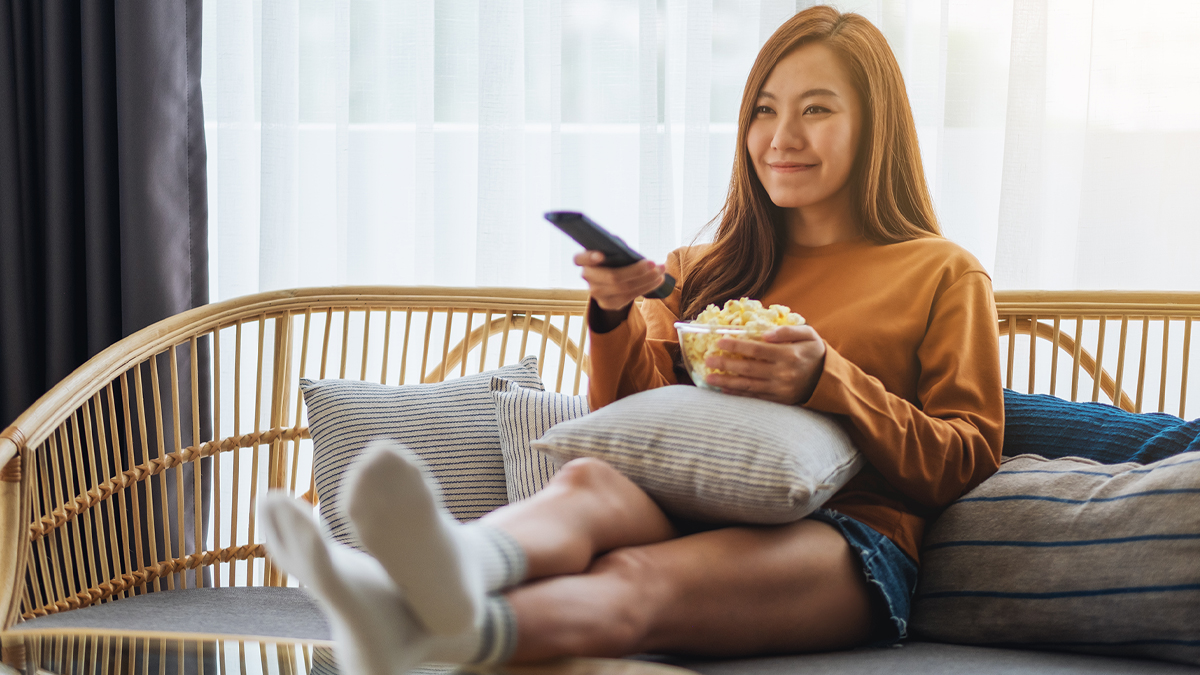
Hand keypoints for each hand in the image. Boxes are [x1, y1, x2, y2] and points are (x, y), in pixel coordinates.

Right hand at [574, 251, 667, 319]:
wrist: (609, 282)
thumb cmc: (612, 259)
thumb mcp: (612, 250)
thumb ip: (616, 247)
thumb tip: (626, 250)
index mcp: (584, 261)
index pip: (579, 259)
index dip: (589, 257)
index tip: (601, 255)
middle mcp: (588, 278)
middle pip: (612, 277)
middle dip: (636, 270)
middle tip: (652, 263)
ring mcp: (597, 294)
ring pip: (625, 288)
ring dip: (647, 279)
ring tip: (661, 271)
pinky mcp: (609, 304)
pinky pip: (630, 296)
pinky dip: (646, 287)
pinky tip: (658, 280)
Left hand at [703, 325, 826, 404]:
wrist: (829, 379)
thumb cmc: (814, 352)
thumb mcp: (808, 334)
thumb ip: (787, 331)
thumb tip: (765, 333)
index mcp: (789, 355)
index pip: (757, 349)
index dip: (736, 346)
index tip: (719, 342)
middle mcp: (783, 374)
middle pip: (749, 369)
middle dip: (726, 364)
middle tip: (707, 360)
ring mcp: (780, 389)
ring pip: (748, 385)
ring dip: (726, 382)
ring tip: (709, 378)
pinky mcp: (779, 400)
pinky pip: (755, 397)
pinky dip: (738, 394)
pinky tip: (724, 390)